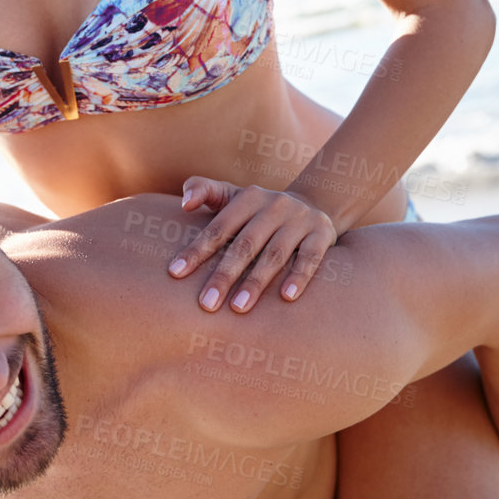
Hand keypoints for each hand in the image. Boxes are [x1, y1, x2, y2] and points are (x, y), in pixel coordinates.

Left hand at [167, 177, 338, 311]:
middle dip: (224, 275)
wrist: (315, 204)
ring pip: (275, 253)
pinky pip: (311, 257)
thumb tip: (184, 203)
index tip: (175, 274)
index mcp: (248, 197)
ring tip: (238, 308)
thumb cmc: (259, 211)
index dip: (196, 250)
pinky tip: (286, 297)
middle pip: (245, 244)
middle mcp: (274, 205)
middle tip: (206, 304)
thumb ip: (204, 190)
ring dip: (257, 281)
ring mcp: (300, 219)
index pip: (218, 227)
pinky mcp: (323, 233)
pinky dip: (299, 276)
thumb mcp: (233, 195)